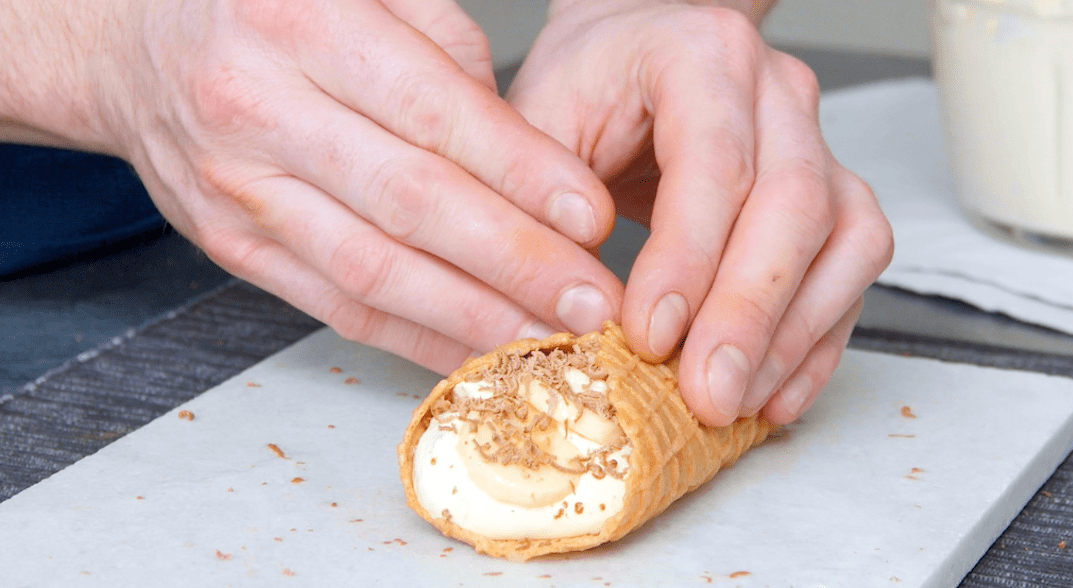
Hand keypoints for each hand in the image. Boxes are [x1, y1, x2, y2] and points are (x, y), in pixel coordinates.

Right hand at [2, 0, 625, 373]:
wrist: (134, 44)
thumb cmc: (267, 8)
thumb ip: (443, 51)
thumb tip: (528, 154)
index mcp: (303, 24)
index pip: (431, 111)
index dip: (520, 171)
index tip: (591, 216)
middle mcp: (261, 109)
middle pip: (408, 203)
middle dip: (513, 261)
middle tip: (592, 300)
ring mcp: (238, 191)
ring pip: (372, 271)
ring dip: (472, 317)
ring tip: (552, 341)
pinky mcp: (232, 248)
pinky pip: (336, 308)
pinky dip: (415, 338)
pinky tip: (480, 354)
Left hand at [507, 0, 892, 425]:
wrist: (630, 52)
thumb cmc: (585, 85)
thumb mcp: (537, 124)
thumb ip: (546, 207)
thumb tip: (575, 316)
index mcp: (701, 54)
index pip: (715, 159)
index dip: (688, 255)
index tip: (649, 335)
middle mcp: (777, 92)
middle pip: (794, 204)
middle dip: (748, 313)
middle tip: (705, 394)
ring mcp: (818, 142)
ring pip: (844, 239)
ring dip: (792, 335)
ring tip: (735, 402)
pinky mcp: (835, 195)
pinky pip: (852, 269)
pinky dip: (817, 340)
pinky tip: (774, 391)